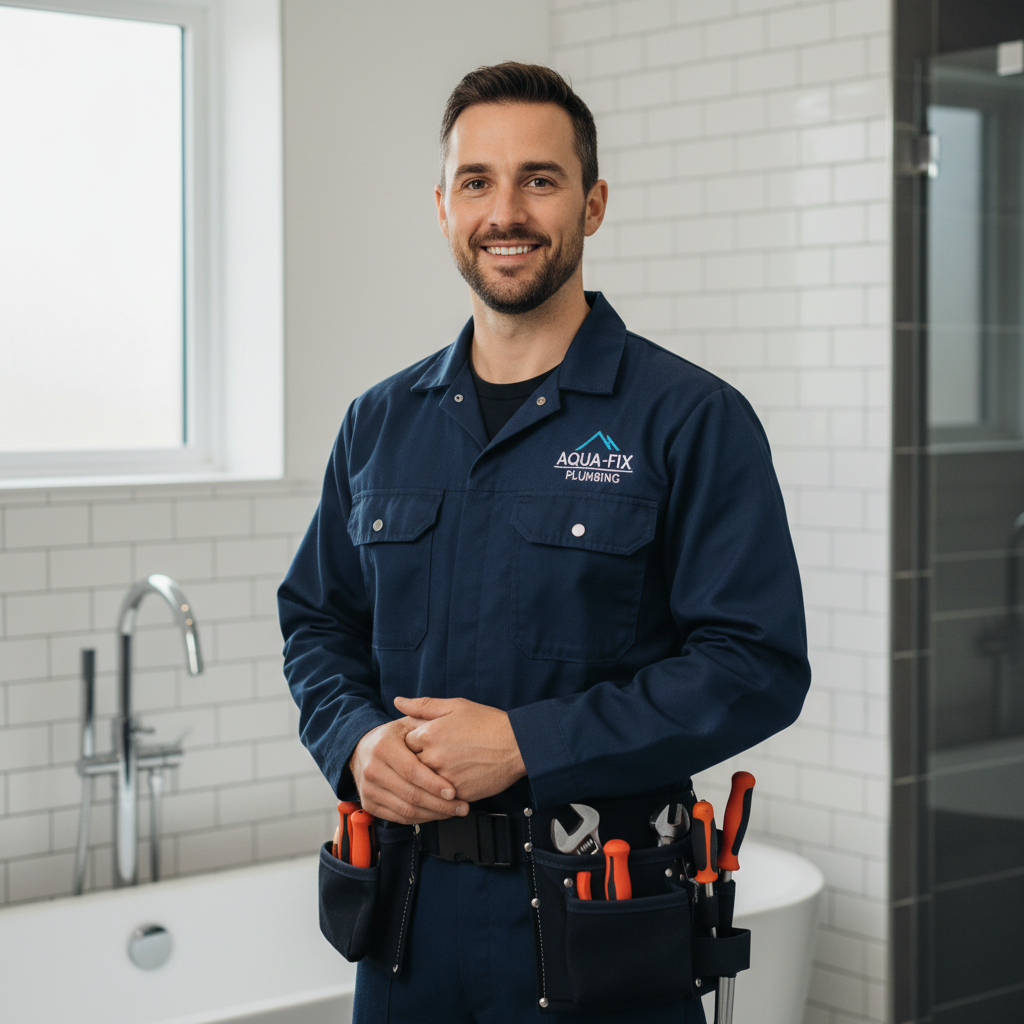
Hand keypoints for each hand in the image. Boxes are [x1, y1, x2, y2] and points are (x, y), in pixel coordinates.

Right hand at [349, 718, 469, 823]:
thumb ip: (425, 721)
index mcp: (383, 747)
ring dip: (433, 815)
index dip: (433, 784)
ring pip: (405, 810)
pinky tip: (436, 814)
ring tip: (454, 812)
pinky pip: (399, 817)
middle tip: (461, 807)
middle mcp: (372, 769)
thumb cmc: (391, 737)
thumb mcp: (406, 724)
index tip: (453, 792)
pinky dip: (420, 819)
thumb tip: (446, 723)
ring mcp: (369, 789)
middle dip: (439, 804)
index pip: (411, 771)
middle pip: (410, 794)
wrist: (360, 750)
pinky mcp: (369, 804)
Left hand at [396, 696, 526, 803]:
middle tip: (430, 759)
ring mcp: (444, 778)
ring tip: (440, 773)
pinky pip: (438, 799)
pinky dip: (439, 794)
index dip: (412, 744)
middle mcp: (433, 757)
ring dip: (426, 781)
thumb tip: (398, 702)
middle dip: (416, 764)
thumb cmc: (488, 723)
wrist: (516, 745)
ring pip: (422, 785)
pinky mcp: (457, 794)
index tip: (420, 744)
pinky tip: (449, 785)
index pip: (403, 744)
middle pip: (409, 766)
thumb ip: (423, 706)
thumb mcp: (456, 706)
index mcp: (429, 733)